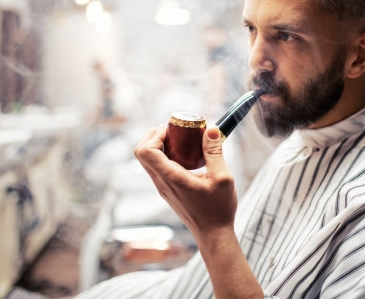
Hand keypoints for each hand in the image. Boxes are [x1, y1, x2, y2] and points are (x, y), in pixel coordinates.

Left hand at [135, 125, 262, 298]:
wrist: (214, 235)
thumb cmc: (219, 209)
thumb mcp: (222, 177)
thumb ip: (214, 152)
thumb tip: (211, 129)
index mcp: (172, 178)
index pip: (146, 151)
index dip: (154, 135)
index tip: (172, 128)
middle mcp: (162, 183)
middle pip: (142, 153)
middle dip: (153, 136)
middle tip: (173, 129)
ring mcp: (163, 188)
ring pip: (148, 161)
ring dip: (158, 146)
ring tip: (179, 139)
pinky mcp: (168, 191)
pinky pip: (157, 168)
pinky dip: (164, 156)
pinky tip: (184, 154)